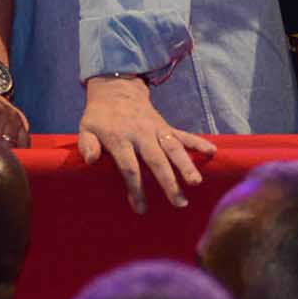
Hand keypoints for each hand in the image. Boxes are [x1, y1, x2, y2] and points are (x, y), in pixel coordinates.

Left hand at [76, 75, 213, 212]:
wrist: (116, 90)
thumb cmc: (100, 117)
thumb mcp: (86, 128)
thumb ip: (87, 144)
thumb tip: (90, 160)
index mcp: (119, 138)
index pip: (129, 166)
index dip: (135, 188)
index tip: (141, 208)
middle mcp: (140, 134)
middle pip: (156, 160)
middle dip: (168, 181)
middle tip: (178, 202)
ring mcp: (156, 130)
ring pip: (174, 148)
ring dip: (186, 165)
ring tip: (196, 183)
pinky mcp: (166, 127)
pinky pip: (184, 135)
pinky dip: (198, 142)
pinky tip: (212, 152)